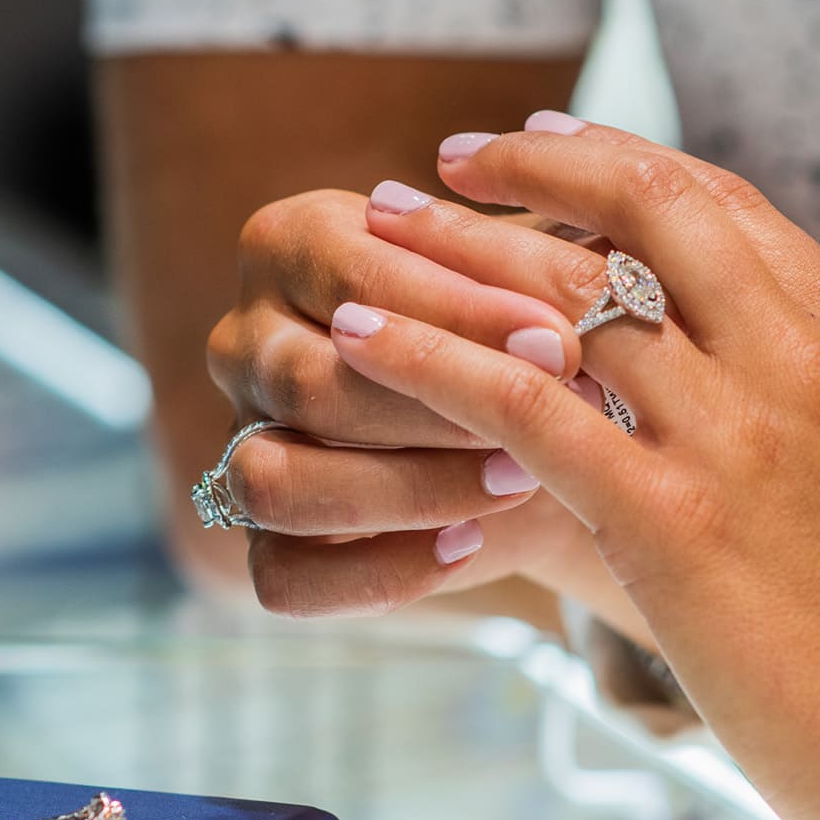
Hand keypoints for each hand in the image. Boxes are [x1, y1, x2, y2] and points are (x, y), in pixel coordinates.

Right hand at [208, 187, 641, 627]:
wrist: (545, 430)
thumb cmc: (530, 329)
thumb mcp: (535, 279)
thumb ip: (539, 268)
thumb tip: (581, 286)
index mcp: (289, 242)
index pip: (352, 277)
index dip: (458, 315)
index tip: (562, 342)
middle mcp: (243, 339)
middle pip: (307, 382)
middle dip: (438, 408)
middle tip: (552, 420)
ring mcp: (239, 441)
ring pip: (276, 481)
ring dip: (406, 488)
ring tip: (520, 479)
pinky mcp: (261, 539)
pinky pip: (283, 576)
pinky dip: (378, 568)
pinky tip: (468, 544)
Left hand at [328, 115, 819, 819]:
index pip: (732, 216)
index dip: (632, 169)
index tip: (559, 151)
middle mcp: (803, 365)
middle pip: (650, 210)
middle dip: (541, 164)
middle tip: (458, 159)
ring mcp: (737, 437)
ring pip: (569, 293)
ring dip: (457, 251)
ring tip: (377, 225)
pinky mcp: (672, 521)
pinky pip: (523, 407)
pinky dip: (431, 361)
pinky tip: (362, 338)